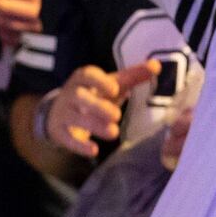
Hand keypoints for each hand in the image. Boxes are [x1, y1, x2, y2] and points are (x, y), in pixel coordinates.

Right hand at [40, 61, 157, 158]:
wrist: (60, 112)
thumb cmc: (93, 94)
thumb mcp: (111, 85)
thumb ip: (133, 76)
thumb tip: (157, 65)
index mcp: (83, 78)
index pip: (87, 75)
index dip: (100, 81)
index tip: (115, 90)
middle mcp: (70, 93)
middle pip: (79, 96)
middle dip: (98, 106)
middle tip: (116, 116)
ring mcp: (63, 113)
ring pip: (74, 117)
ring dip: (93, 125)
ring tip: (113, 133)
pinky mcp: (59, 131)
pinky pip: (67, 138)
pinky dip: (79, 145)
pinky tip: (94, 151)